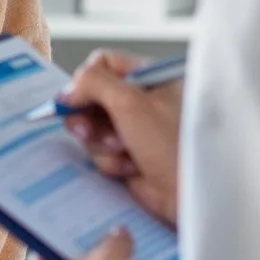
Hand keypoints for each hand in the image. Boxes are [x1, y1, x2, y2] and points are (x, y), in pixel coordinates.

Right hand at [61, 51, 182, 224]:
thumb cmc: (175, 144)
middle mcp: (144, 102)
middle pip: (93, 100)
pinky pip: (103, 155)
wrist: (192, 194)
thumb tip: (67, 90)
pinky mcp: (131, 158)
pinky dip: (113, 162)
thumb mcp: (131, 102)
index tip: (72, 102)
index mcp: (151, 78)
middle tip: (87, 131)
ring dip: (103, 144)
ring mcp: (136, 131)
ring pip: (94, 130)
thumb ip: (94, 83)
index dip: (84, 83)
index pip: (105, 65)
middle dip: (89, 118)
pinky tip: (132, 168)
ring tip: (125, 151)